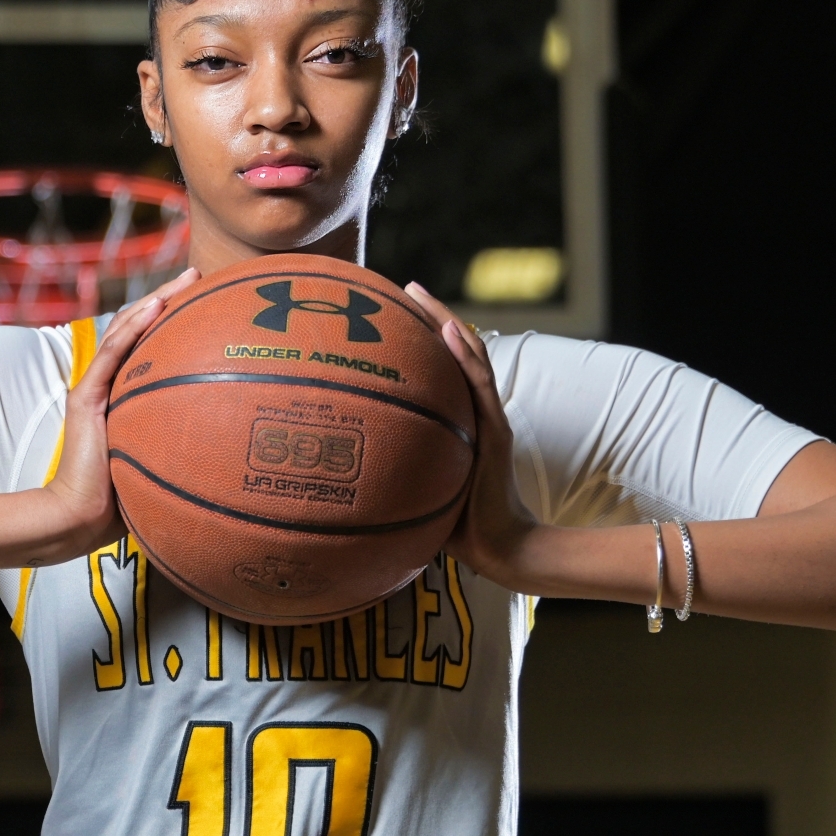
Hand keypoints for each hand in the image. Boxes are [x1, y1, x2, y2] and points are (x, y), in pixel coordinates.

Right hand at [39, 268, 201, 560]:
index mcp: (125, 395)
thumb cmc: (122, 501)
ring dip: (155, 301)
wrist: (80, 519)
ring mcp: (95, 387)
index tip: (208, 301)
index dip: (174, 320)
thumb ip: (187, 448)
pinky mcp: (86, 398)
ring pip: (124, 330)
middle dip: (168, 298)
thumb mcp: (164, 465)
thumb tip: (237, 451)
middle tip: (199, 275)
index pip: (148, 345)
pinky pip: (112, 354)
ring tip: (184, 280)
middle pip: (137, 328)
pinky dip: (133, 328)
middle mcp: (110, 384)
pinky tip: (156, 308)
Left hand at [405, 283, 535, 579]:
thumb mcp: (415, 489)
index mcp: (457, 419)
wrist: (499, 547)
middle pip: (454, 350)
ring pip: (469, 355)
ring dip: (444, 320)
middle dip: (428, 316)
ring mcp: (488, 415)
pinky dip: (466, 355)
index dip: (416, 338)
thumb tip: (336, 473)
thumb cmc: (457, 525)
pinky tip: (448, 331)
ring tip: (418, 293)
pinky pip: (480, 384)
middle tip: (402, 288)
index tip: (387, 313)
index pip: (438, 368)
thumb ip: (392, 472)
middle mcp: (474, 409)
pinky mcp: (497, 429)